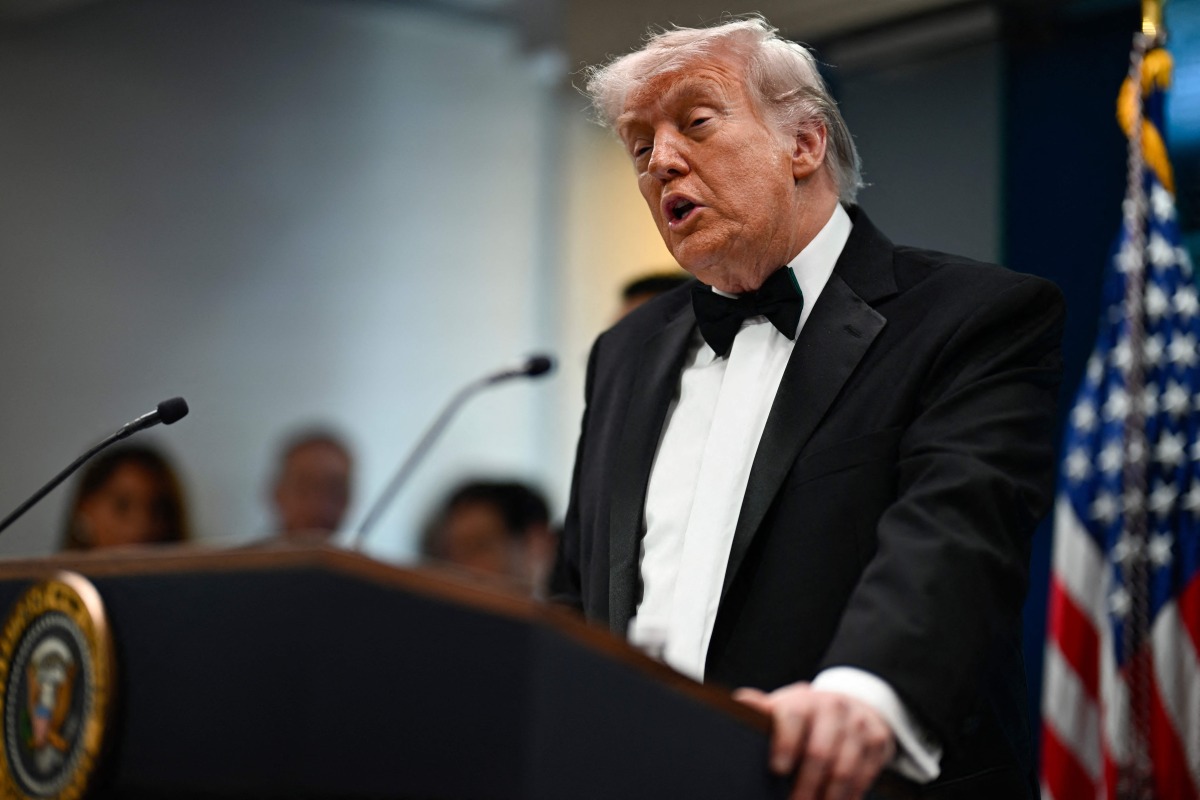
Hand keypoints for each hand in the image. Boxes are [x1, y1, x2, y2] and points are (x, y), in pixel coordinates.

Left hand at [735, 682, 895, 799]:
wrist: (854, 702)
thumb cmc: (808, 714)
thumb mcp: (785, 707)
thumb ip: (763, 710)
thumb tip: (739, 704)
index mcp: (804, 700)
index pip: (793, 717)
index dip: (785, 743)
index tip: (778, 769)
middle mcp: (833, 708)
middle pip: (820, 752)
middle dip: (806, 786)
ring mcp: (858, 724)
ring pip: (844, 769)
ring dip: (829, 797)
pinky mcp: (877, 740)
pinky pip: (866, 775)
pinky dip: (851, 796)